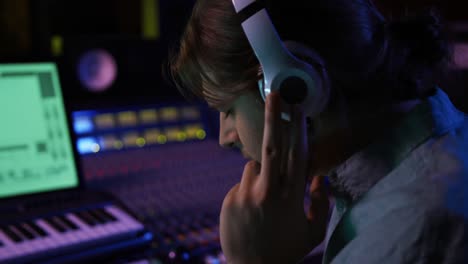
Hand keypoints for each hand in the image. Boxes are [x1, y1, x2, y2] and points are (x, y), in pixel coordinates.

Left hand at [219, 92, 328, 263]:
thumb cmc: (286, 250)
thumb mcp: (313, 231)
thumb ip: (321, 203)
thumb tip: (320, 178)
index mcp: (292, 196)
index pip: (297, 154)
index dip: (298, 128)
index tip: (298, 107)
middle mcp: (269, 190)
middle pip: (272, 145)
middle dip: (275, 116)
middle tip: (276, 92)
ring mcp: (246, 193)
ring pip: (254, 165)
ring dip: (261, 172)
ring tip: (264, 202)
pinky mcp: (230, 198)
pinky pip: (242, 183)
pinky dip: (249, 189)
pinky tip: (252, 213)